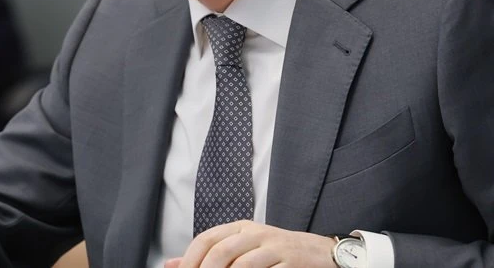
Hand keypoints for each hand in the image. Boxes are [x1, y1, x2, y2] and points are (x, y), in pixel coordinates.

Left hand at [165, 220, 335, 267]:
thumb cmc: (277, 256)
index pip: (207, 239)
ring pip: (242, 264)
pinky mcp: (291, 262)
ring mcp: (275, 247)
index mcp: (241, 228)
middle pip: (221, 251)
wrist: (322, 254)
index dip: (190, 259)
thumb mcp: (244, 251)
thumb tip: (171, 264)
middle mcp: (256, 233)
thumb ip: (210, 256)